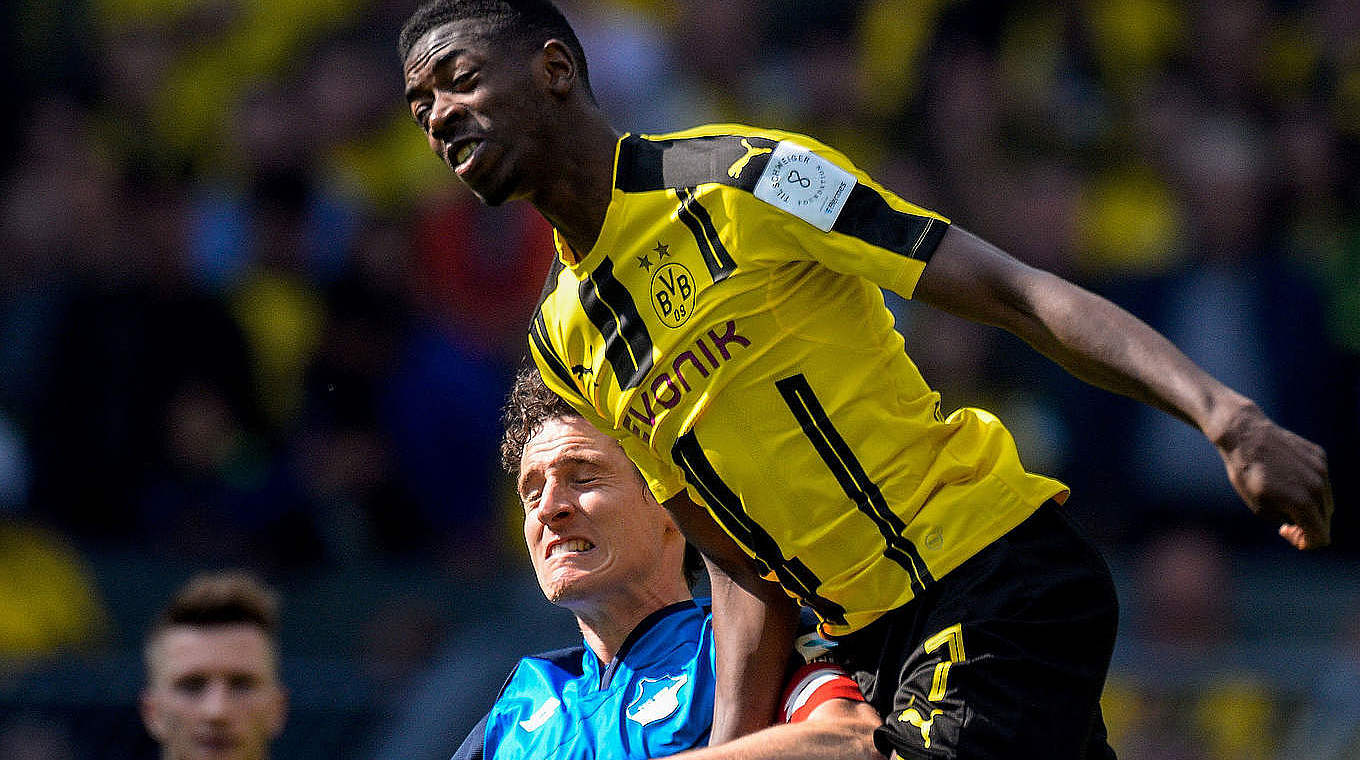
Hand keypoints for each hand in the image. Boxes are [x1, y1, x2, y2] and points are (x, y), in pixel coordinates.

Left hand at [1215, 403, 1333, 549]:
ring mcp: (1322, 470)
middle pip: (1325, 520)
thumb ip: (1288, 523)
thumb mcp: (1261, 508)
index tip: (1286, 531)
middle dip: (1308, 525)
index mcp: (1302, 504)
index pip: (1320, 537)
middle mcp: (1317, 487)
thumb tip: (1304, 525)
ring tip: (1285, 498)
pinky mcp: (1320, 456)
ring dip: (1311, 506)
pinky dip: (1310, 486)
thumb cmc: (1247, 475)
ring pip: (1326, 501)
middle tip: (1285, 519)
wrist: (1245, 436)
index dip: (1305, 542)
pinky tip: (1288, 476)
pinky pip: (1322, 481)